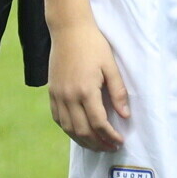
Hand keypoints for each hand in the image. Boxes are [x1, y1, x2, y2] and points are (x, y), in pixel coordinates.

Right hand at [48, 21, 131, 150]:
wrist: (69, 30)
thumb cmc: (93, 45)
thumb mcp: (110, 65)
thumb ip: (118, 92)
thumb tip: (125, 115)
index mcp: (86, 90)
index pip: (98, 123)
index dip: (109, 136)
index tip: (119, 141)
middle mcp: (69, 96)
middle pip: (82, 130)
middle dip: (98, 143)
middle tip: (110, 147)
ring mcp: (58, 95)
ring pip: (68, 128)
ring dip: (83, 141)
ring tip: (97, 145)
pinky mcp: (52, 93)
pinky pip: (58, 119)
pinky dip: (69, 130)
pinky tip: (79, 132)